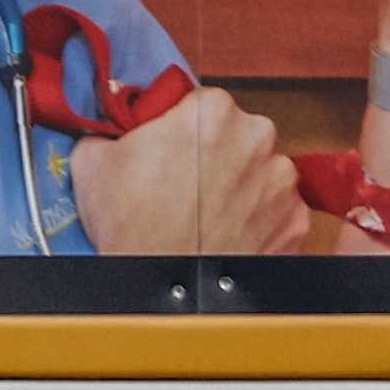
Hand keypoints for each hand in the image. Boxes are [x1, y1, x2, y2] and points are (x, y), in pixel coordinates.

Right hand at [75, 84, 313, 254]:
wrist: (165, 287)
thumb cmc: (134, 227)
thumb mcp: (93, 160)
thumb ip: (112, 131)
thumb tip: (113, 131)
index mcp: (211, 111)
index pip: (200, 102)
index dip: (180, 126)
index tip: (168, 145)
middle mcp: (257, 138)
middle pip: (236, 133)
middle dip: (214, 152)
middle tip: (181, 181)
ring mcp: (282, 181)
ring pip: (259, 172)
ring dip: (238, 185)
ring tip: (202, 213)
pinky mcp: (296, 220)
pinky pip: (276, 210)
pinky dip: (256, 219)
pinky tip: (224, 231)